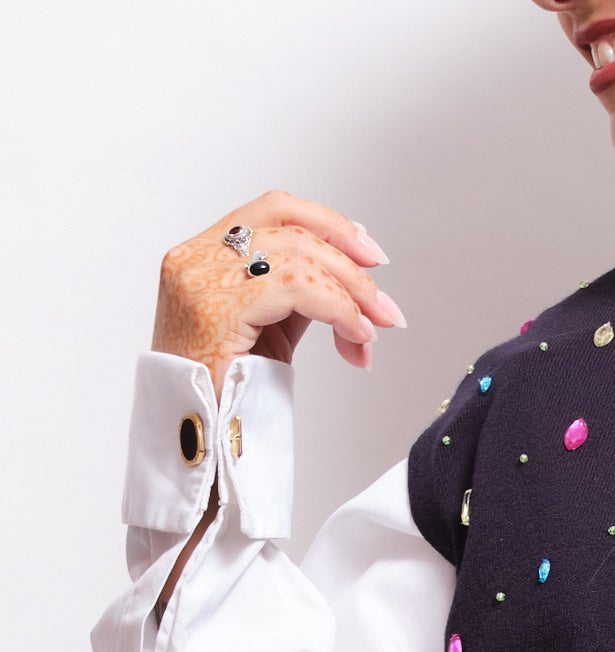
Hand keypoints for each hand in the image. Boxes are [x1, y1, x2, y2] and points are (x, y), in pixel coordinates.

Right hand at [152, 192, 403, 397]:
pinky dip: (338, 310)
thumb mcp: (266, 329)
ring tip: (370, 331)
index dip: (328, 223)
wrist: (194, 442)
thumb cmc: (226, 392)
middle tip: (384, 307)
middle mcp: (194, 257)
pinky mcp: (214, 306)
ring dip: (350, 292)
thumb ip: (297, 295)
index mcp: (201, 254)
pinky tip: (353, 337)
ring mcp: (198, 277)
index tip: (368, 252)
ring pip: (299, 256)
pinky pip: (296, 288)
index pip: (273, 208)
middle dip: (351, 264)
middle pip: (292, 228)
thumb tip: (357, 289)